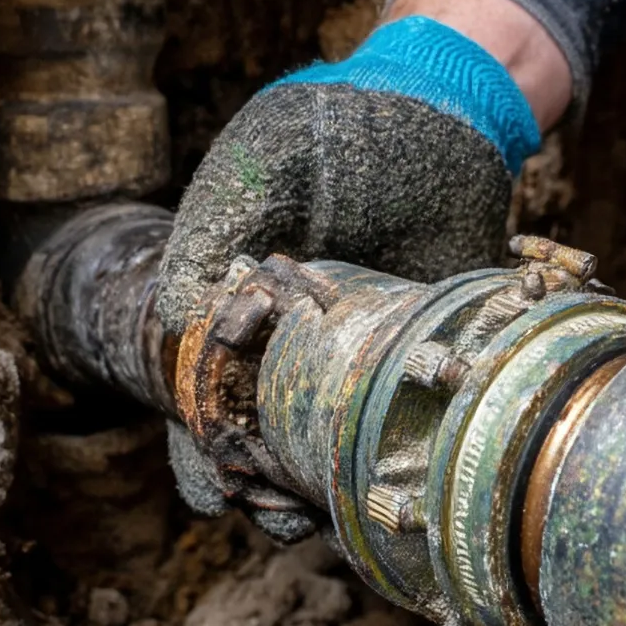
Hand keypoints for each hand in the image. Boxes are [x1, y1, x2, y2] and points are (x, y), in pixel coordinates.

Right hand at [158, 10, 550, 534]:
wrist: (445, 106)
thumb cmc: (335, 125)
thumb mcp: (262, 161)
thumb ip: (213, 230)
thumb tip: (181, 319)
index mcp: (241, 311)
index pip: (207, 398)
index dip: (205, 449)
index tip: (217, 487)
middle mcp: (298, 348)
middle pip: (267, 440)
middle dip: (265, 490)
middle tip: (277, 517)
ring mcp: (365, 358)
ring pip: (337, 445)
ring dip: (328, 488)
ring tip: (329, 518)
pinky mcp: (433, 352)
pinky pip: (421, 417)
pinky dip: (416, 453)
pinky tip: (411, 481)